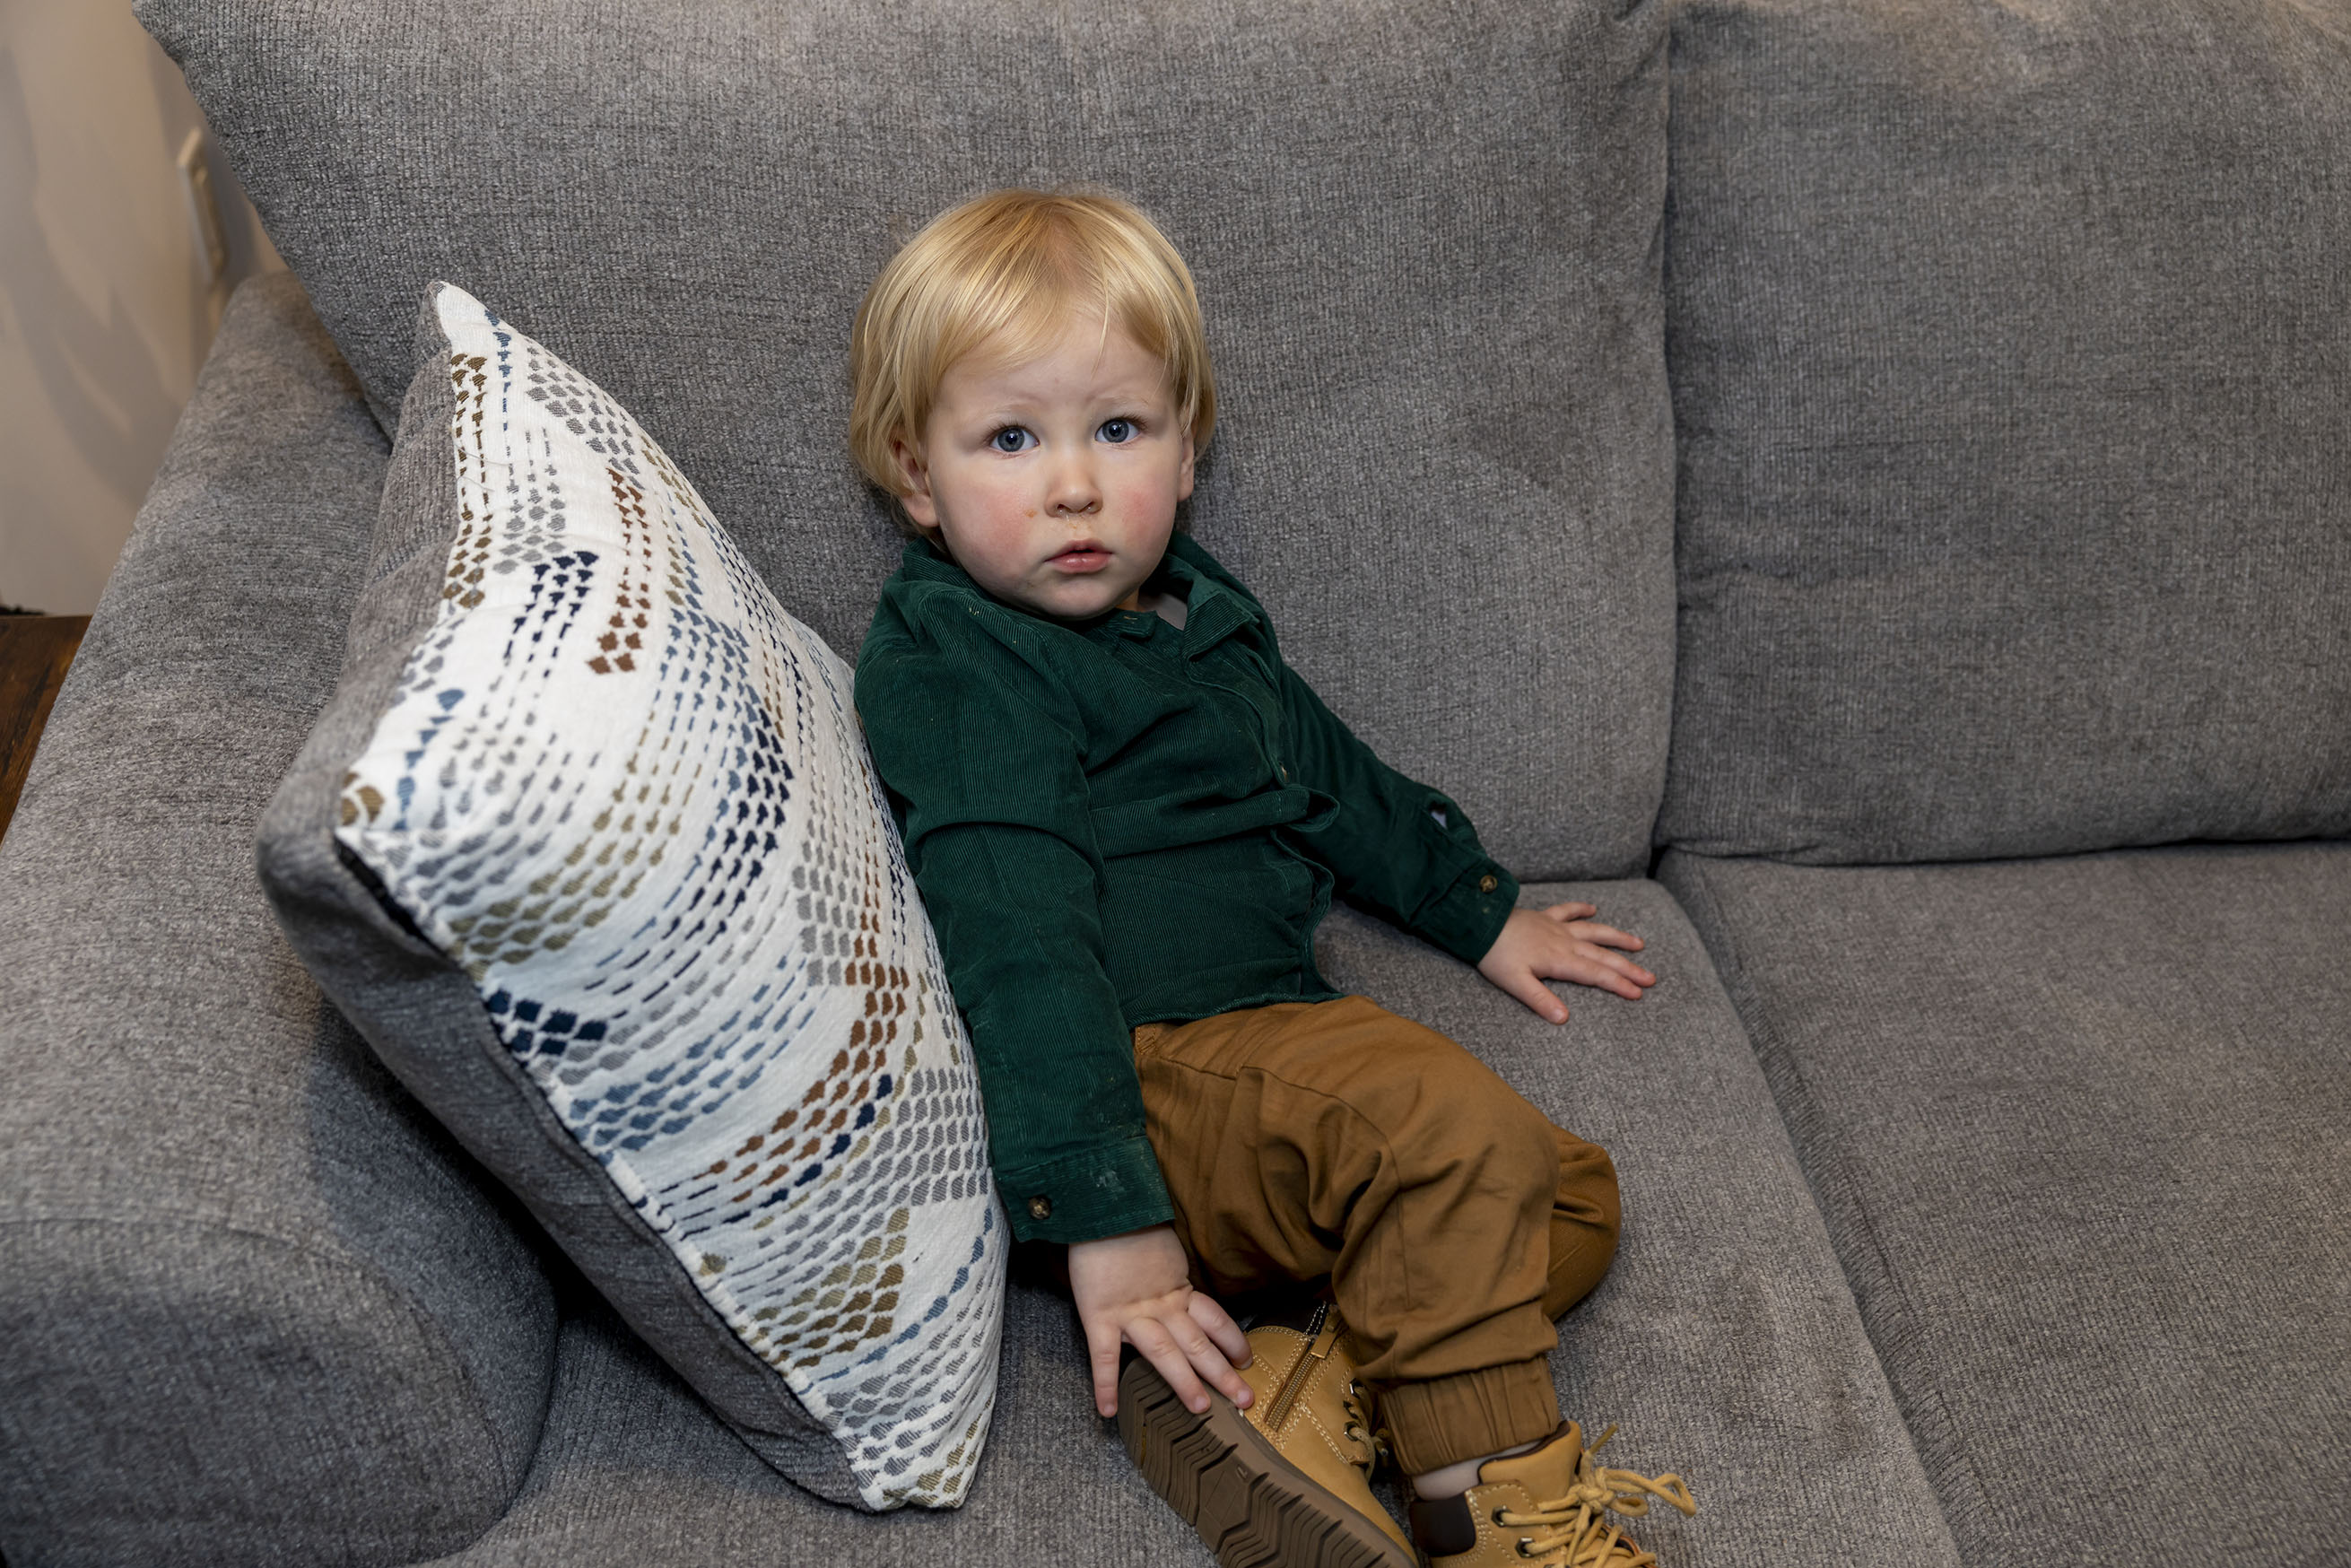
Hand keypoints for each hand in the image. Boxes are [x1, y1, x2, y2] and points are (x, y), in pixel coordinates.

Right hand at [1067, 1223, 1253, 1418]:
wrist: (1101, 1208)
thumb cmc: (1130, 1225)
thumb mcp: (1163, 1250)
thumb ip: (1171, 1275)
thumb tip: (1178, 1287)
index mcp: (1177, 1289)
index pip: (1214, 1319)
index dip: (1233, 1340)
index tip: (1247, 1359)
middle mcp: (1161, 1306)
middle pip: (1198, 1343)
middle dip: (1222, 1373)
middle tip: (1245, 1399)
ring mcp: (1132, 1313)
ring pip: (1164, 1354)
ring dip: (1184, 1383)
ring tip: (1201, 1410)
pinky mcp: (1100, 1316)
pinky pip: (1104, 1356)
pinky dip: (1105, 1385)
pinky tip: (1108, 1410)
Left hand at [1476, 902, 1655, 1023]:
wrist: (1479, 922)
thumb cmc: (1495, 955)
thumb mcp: (1515, 983)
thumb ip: (1540, 1000)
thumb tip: (1564, 1019)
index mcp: (1559, 960)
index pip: (1595, 975)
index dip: (1618, 984)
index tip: (1638, 993)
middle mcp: (1564, 942)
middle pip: (1602, 956)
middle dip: (1628, 968)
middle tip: (1650, 978)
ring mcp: (1556, 927)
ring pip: (1593, 931)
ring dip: (1616, 937)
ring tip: (1639, 943)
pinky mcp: (1544, 917)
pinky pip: (1567, 910)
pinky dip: (1580, 908)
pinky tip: (1593, 908)